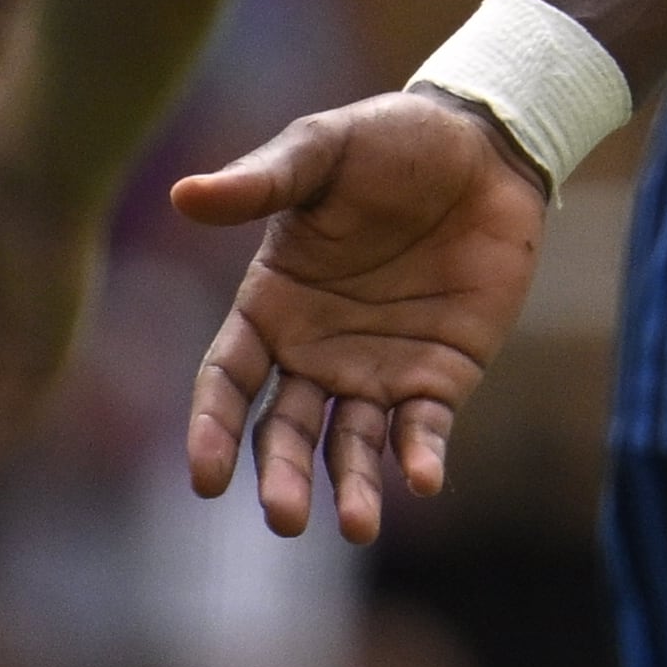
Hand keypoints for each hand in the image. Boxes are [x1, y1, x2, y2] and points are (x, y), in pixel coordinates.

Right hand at [172, 90, 547, 542]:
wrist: (485, 144)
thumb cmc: (390, 141)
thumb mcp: (321, 150)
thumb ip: (260, 182)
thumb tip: (181, 194)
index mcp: (272, 307)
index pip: (227, 381)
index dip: (214, 429)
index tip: (206, 476)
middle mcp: (315, 351)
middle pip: (285, 430)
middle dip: (281, 477)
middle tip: (286, 519)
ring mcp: (378, 368)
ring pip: (351, 445)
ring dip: (350, 487)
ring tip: (355, 525)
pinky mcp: (441, 373)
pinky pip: (423, 427)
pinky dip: (421, 456)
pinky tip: (423, 479)